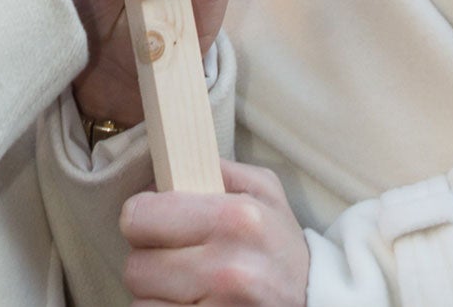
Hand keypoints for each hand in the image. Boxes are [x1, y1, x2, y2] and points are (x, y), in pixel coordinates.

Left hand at [122, 162, 308, 305]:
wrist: (318, 302)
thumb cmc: (280, 246)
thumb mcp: (265, 192)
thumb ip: (217, 169)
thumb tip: (166, 160)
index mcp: (236, 218)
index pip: (139, 216)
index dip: (143, 219)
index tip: (156, 225)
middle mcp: (228, 268)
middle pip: (135, 266)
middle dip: (151, 261)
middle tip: (177, 259)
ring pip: (142, 302)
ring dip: (157, 295)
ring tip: (187, 286)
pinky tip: (191, 304)